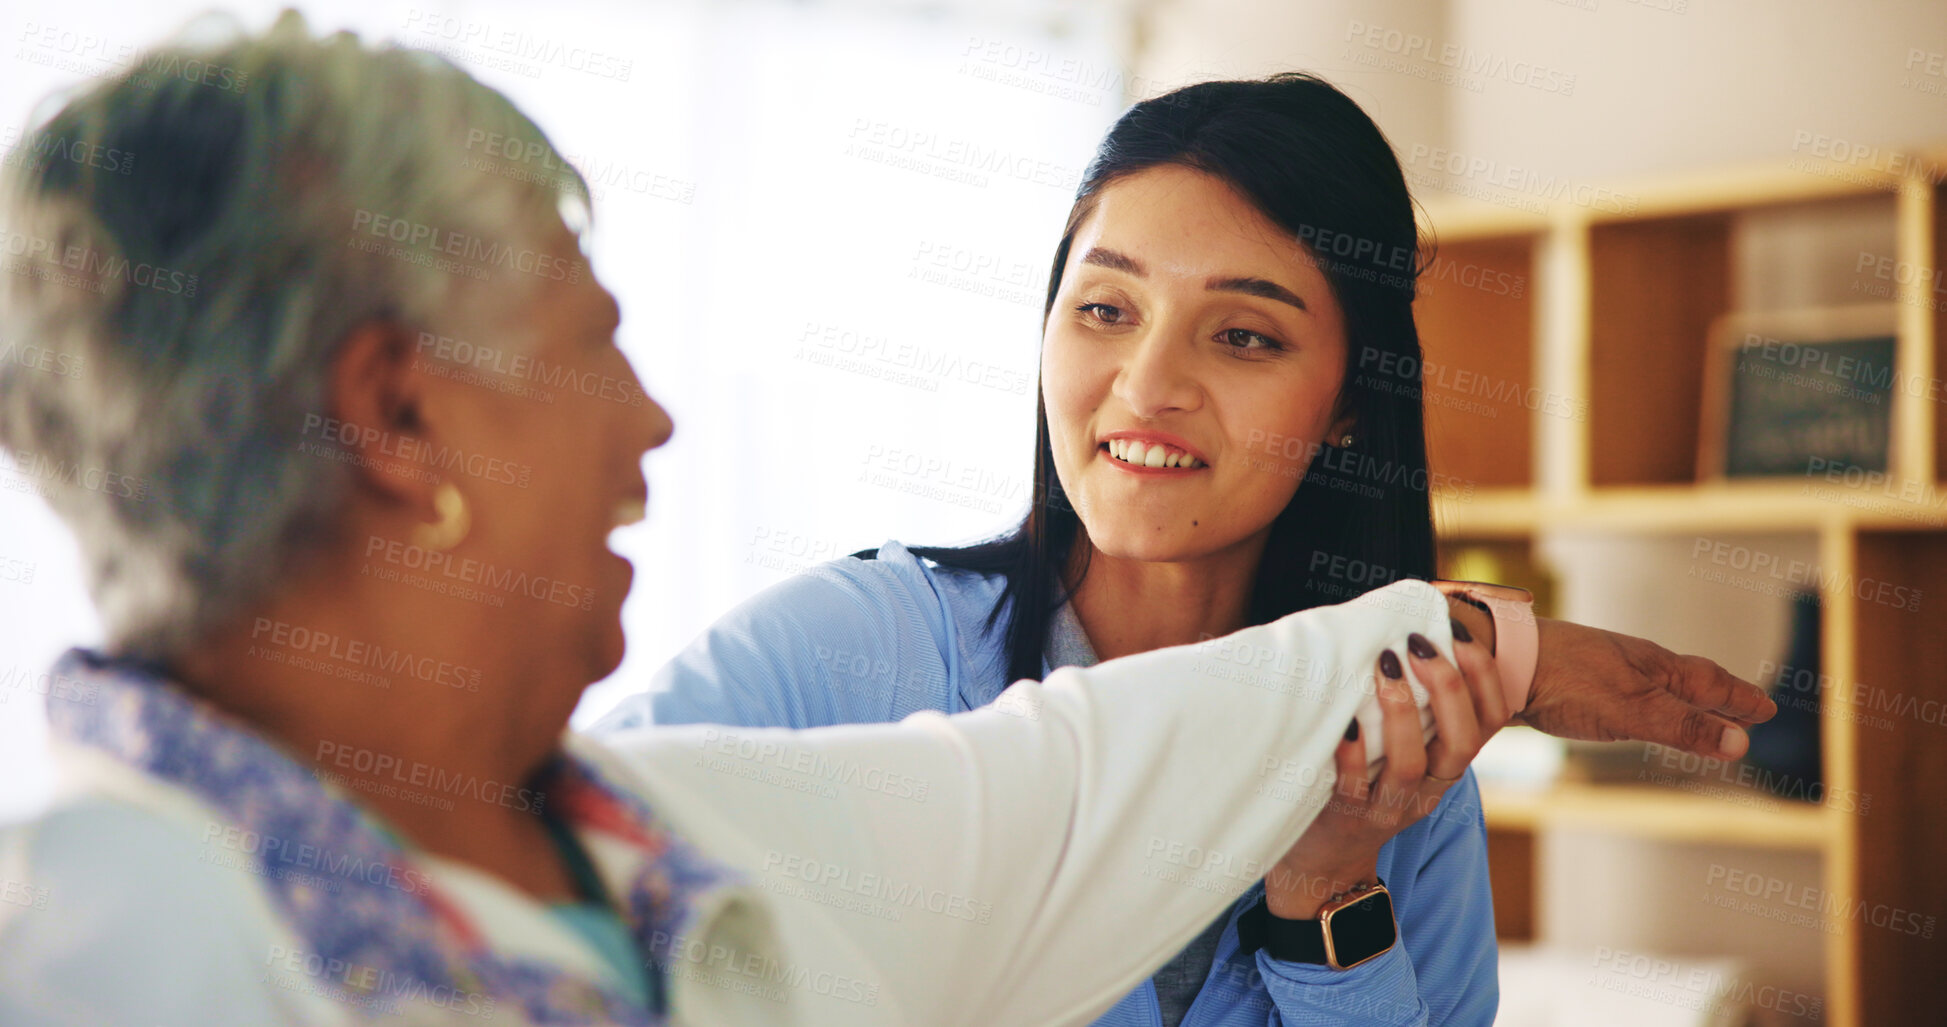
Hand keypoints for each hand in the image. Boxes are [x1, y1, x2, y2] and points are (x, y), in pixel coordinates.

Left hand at [1264, 619, 1506, 917]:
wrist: (1323, 862)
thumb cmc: (1361, 781)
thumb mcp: (1397, 745)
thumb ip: (1409, 700)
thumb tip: (1403, 621)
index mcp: (1446, 762)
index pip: (1491, 718)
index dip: (1485, 674)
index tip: (1457, 629)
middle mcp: (1428, 787)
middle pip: (1462, 741)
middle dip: (1448, 687)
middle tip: (1418, 641)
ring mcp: (1389, 807)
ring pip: (1411, 764)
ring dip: (1401, 710)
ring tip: (1385, 664)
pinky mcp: (1346, 819)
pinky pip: (1355, 788)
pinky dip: (1352, 754)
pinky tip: (1345, 722)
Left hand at [1520, 619, 1777, 759]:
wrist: (1499, 659)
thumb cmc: (1565, 679)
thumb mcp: (1632, 709)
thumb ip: (1682, 726)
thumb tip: (1741, 744)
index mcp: (1655, 667)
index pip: (1710, 684)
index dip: (1739, 699)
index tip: (1769, 708)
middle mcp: (1633, 665)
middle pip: (1687, 683)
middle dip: (1719, 698)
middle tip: (1748, 708)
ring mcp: (1603, 671)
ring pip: (1655, 687)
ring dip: (1683, 700)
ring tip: (1699, 710)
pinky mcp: (1574, 682)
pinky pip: (1625, 694)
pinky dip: (1645, 704)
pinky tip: (1630, 709)